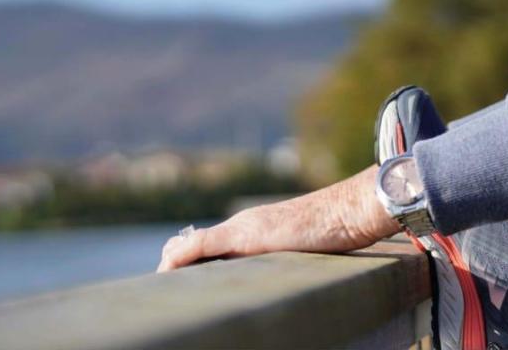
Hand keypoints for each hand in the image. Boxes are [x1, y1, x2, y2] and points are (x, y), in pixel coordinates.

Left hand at [156, 163, 401, 272]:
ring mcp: (242, 229)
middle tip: (160, 297)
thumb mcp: (303, 249)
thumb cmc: (335, 230)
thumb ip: (283, 257)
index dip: (184, 265)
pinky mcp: (246, 235)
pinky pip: (202, 245)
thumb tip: (280, 282)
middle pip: (190, 245)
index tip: (174, 288)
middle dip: (170, 270)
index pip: (205, 247)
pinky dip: (181, 258)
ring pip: (189, 246)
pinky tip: (166, 271)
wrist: (348, 210)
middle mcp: (241, 226)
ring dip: (170, 268)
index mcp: (251, 231)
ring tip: (159, 291)